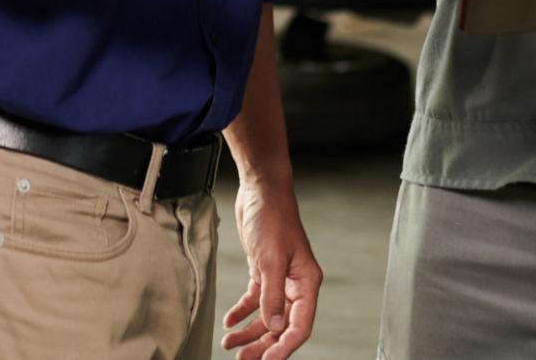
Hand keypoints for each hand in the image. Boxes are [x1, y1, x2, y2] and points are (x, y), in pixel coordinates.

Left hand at [222, 175, 320, 359]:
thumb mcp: (270, 260)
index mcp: (306, 283)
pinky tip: (230, 322)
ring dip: (249, 332)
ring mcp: (279, 279)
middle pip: (281, 325)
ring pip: (266, 316)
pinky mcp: (263, 271)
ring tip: (230, 345)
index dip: (284, 347)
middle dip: (263, 344)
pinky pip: (254, 300)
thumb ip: (272, 295)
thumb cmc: (272, 219)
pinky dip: (241, 313)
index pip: (300, 326)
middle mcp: (295, 284)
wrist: (260, 191)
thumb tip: (274, 326)